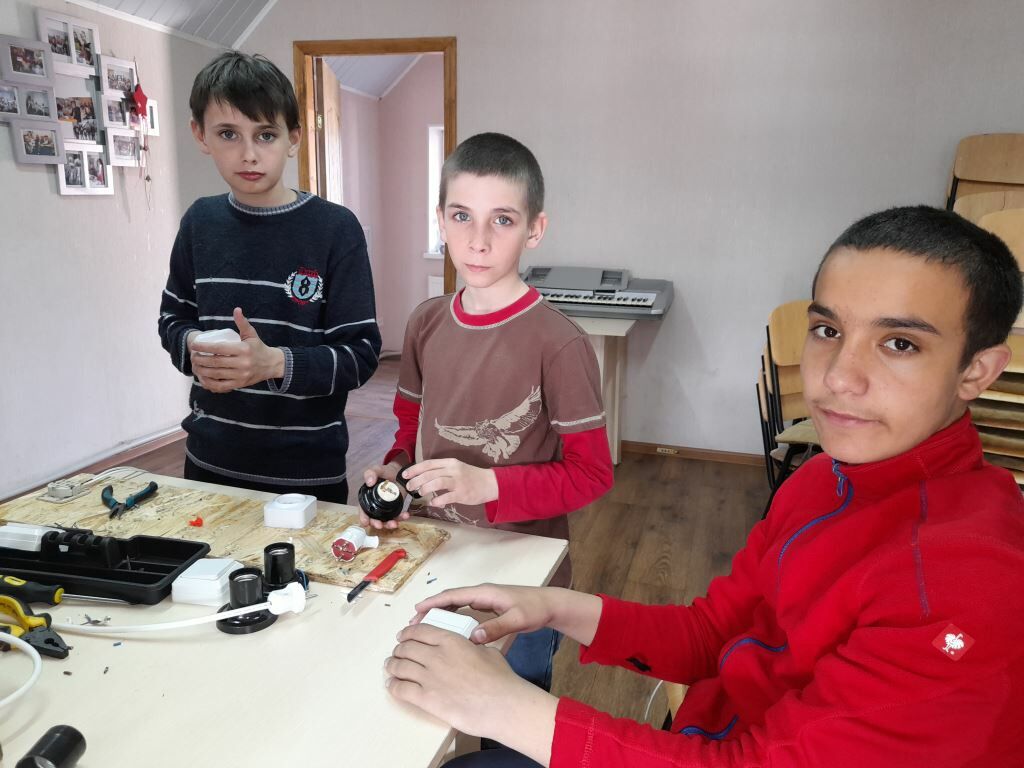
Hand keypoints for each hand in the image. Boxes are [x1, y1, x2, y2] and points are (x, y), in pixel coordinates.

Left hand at [189, 308, 284, 392]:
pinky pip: (221, 386)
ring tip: (195, 366)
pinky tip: (203, 379)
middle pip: (215, 361)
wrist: (272, 365)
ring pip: (216, 374)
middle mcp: (242, 363)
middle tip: (193, 356)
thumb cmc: (258, 348)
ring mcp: (241, 375)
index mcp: (243, 349)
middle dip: (200, 359)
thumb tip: (236, 309)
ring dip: (202, 371)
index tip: (194, 345)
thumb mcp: (251, 334)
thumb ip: (242, 323)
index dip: (204, 347)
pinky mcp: (240, 384)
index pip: (219, 348)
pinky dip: (210, 383)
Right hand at [359, 462, 409, 529]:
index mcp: (368, 499)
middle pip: (374, 519)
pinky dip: (401, 518)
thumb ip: (370, 473)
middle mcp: (376, 506)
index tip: (366, 523)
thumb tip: (369, 482)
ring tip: (395, 524)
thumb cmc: (385, 472)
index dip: (363, 517)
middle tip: (380, 525)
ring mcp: (386, 509)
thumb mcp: (377, 470)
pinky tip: (406, 515)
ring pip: (386, 521)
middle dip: (376, 524)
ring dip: (389, 524)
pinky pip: (398, 516)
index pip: (363, 510)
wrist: (400, 473)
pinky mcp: (396, 509)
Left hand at [385, 623, 557, 750]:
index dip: (408, 633)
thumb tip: (468, 649)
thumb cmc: (499, 678)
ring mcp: (429, 677)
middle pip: (407, 648)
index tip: (403, 636)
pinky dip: (393, 686)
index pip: (420, 631)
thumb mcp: (486, 651)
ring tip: (390, 666)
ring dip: (392, 665)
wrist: (500, 704)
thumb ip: (469, 647)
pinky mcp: (426, 698)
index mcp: (450, 640)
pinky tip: (392, 685)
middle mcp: (435, 655)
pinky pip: (402, 689)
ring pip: (400, 667)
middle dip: (399, 649)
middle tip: (397, 652)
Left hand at [401, 459, 497, 508]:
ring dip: (425, 488)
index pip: (428, 463)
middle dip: (416, 480)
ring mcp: (458, 481)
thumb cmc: (471, 476)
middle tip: (409, 487)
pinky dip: (438, 500)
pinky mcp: (463, 493)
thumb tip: (423, 479)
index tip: (405, 475)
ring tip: (420, 493)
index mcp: (450, 462)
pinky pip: (447, 496)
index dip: (415, 469)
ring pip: (437, 482)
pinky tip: (432, 503)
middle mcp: (453, 470)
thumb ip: (441, 472)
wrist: (490, 483)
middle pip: (430, 473)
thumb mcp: (456, 469)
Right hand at [412, 584, 555, 643]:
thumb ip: (496, 628)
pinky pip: (464, 611)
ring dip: (440, 614)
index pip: (453, 595)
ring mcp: (484, 600)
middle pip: (450, 600)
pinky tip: (447, 630)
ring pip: (456, 606)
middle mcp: (481, 594)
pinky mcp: (489, 608)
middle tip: (413, 625)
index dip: (434, 602)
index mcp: (484, 593)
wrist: (549, 605)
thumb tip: (473, 637)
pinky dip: (452, 618)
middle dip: (432, 610)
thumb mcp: (517, 619)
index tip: (417, 610)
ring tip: (424, 628)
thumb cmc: (534, 609)